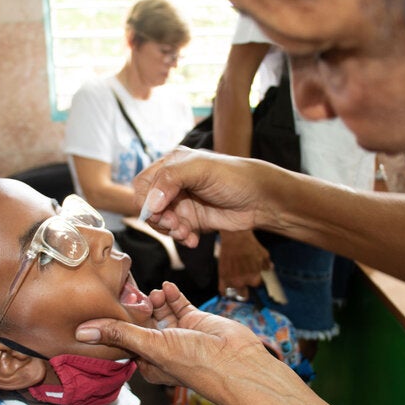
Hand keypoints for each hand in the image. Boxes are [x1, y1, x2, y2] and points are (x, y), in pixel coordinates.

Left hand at [75, 281, 271, 404]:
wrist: (237, 362)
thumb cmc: (196, 364)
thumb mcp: (151, 346)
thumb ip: (119, 334)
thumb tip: (82, 331)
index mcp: (147, 361)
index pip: (122, 339)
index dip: (114, 322)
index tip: (103, 303)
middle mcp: (161, 348)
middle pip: (140, 322)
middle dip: (134, 306)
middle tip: (126, 288)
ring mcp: (178, 333)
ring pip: (158, 310)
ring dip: (153, 299)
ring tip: (153, 292)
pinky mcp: (194, 320)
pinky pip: (177, 303)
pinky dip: (171, 294)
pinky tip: (167, 287)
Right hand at [133, 147, 269, 246]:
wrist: (261, 200)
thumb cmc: (234, 177)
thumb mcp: (201, 169)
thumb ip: (171, 179)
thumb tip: (149, 204)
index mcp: (172, 164)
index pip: (143, 184)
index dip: (146, 201)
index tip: (159, 212)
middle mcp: (175, 184)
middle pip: (149, 206)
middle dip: (159, 219)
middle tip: (175, 224)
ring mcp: (183, 203)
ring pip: (161, 222)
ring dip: (171, 231)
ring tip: (186, 233)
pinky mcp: (193, 220)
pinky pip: (177, 233)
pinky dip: (182, 239)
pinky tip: (194, 239)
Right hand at [217, 230, 271, 297]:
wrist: (235, 237)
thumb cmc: (250, 244)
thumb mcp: (263, 254)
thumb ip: (267, 264)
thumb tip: (269, 268)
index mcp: (254, 278)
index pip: (257, 286)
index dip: (257, 281)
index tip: (255, 278)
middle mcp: (243, 282)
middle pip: (244, 295)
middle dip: (246, 291)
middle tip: (245, 285)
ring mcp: (231, 280)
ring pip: (233, 294)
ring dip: (235, 290)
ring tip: (236, 286)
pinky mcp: (222, 276)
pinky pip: (222, 291)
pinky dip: (225, 292)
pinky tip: (227, 290)